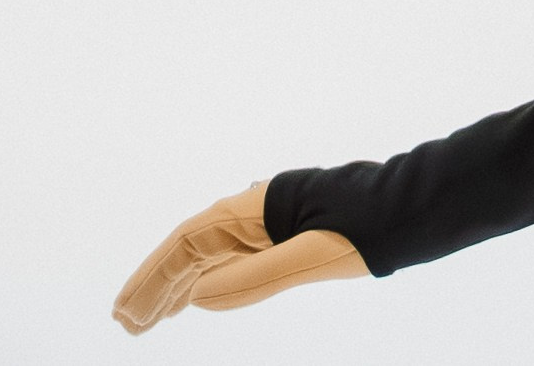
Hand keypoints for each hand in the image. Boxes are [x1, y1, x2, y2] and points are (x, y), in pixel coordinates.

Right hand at [111, 181, 367, 333]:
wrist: (409, 209)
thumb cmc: (366, 229)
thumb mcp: (312, 257)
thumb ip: (256, 276)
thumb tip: (196, 295)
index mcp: (253, 208)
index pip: (186, 242)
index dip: (152, 277)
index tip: (127, 312)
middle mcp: (252, 210)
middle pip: (190, 249)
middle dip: (155, 286)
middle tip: (124, 325)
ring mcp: (266, 223)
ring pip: (208, 255)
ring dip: (175, 286)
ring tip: (144, 322)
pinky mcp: (282, 235)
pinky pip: (231, 258)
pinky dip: (206, 280)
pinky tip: (192, 299)